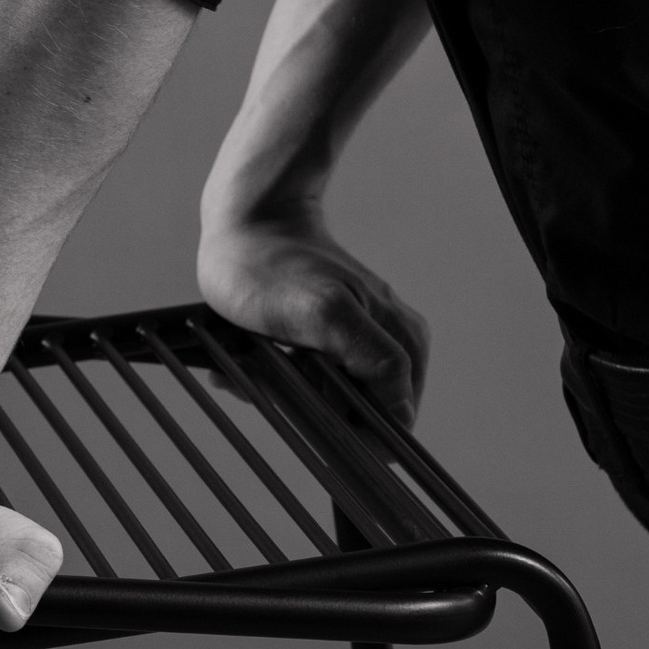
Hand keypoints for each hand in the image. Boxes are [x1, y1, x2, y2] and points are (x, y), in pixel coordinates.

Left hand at [197, 205, 429, 428]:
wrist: (246, 220)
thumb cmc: (271, 265)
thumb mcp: (322, 312)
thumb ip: (372, 356)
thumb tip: (403, 411)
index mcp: (402, 341)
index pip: (395, 421)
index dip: (349, 428)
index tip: (308, 404)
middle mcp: (391, 342)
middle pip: (360, 415)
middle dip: (312, 409)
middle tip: (280, 373)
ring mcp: (361, 339)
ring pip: (330, 402)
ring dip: (289, 393)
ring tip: (262, 361)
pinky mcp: (332, 338)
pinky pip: (309, 382)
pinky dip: (277, 378)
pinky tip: (254, 355)